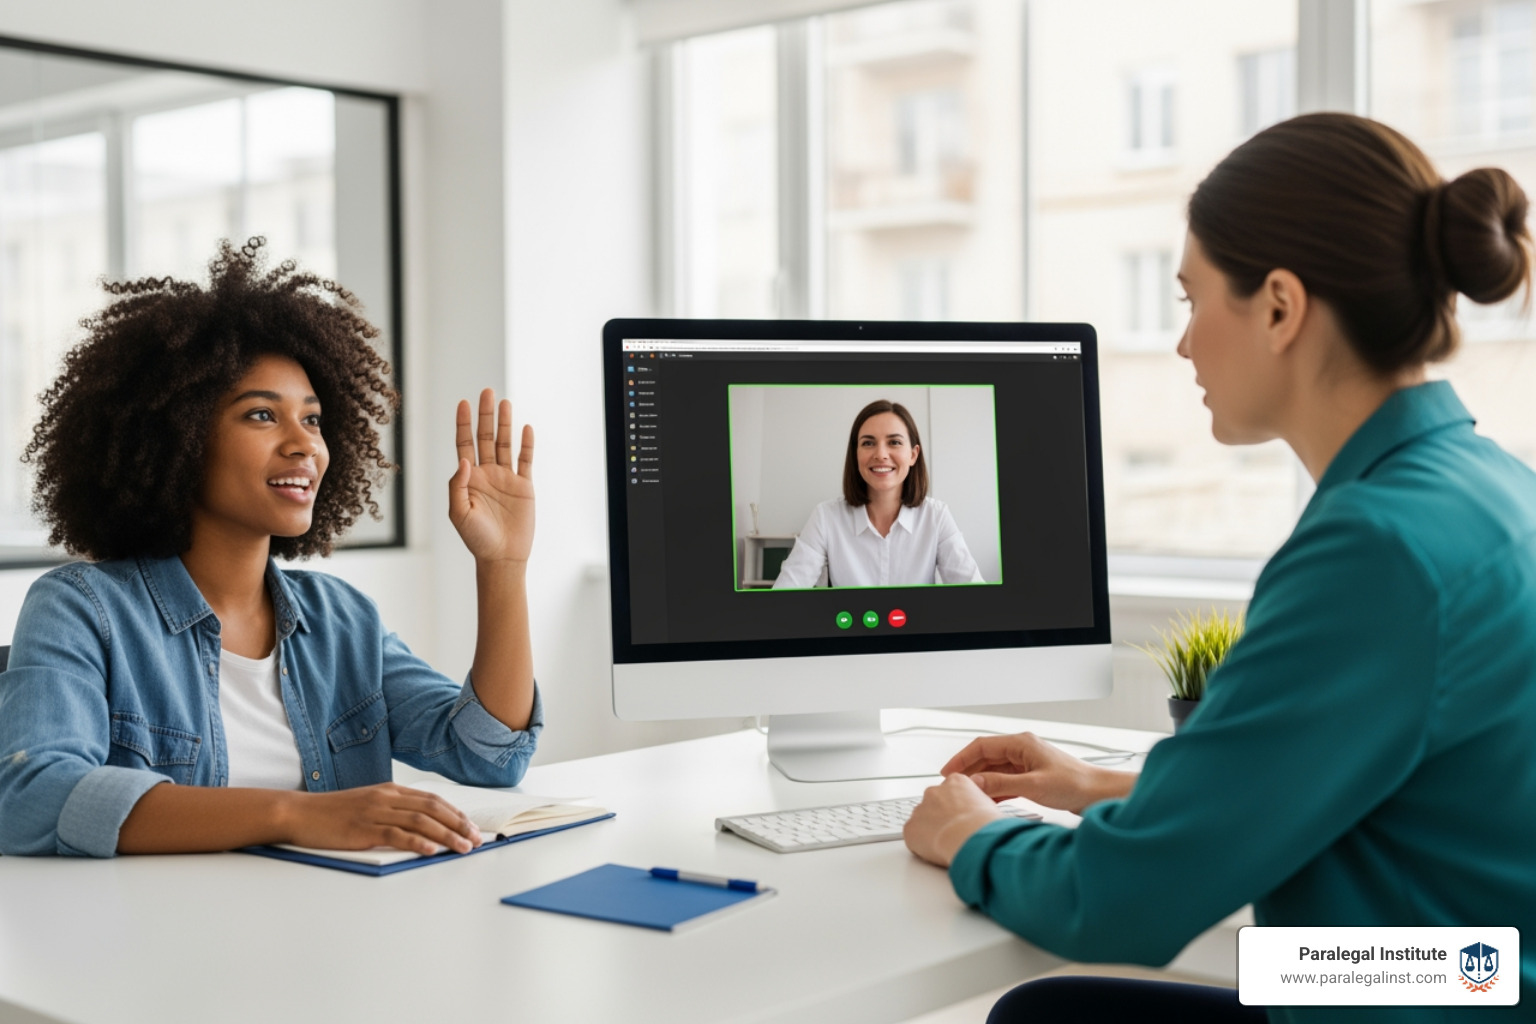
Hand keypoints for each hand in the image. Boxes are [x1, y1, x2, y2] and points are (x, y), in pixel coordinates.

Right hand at [282, 783, 482, 855]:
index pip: (432, 800)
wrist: (300, 813)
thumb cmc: (333, 813)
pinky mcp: (363, 829)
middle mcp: (387, 798)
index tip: (472, 826)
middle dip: (459, 824)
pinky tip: (431, 850)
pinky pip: (396, 834)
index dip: (456, 813)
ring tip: (463, 847)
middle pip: (433, 809)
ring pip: (420, 822)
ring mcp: (375, 812)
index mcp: (391, 790)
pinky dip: (416, 842)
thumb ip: (393, 810)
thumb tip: (421, 827)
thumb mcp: (368, 804)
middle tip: (476, 839)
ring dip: (446, 835)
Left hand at [450, 389, 533, 563]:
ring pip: (505, 444)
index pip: (464, 444)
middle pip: (485, 437)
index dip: (464, 423)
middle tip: (487, 392)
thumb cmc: (476, 538)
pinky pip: (526, 461)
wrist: (502, 557)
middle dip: (485, 415)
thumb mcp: (459, 513)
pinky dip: (526, 445)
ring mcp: (506, 478)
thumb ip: (458, 485)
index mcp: (469, 478)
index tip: (464, 403)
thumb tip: (464, 460)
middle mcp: (487, 474)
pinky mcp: (524, 486)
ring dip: (505, 424)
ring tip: (506, 403)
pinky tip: (526, 429)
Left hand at [903, 774, 1003, 867]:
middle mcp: (934, 791)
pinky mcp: (910, 828)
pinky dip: (922, 846)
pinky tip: (937, 851)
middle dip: (942, 818)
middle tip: (955, 833)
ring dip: (931, 831)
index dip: (958, 808)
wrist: (971, 837)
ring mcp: (920, 809)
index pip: (952, 791)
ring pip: (922, 821)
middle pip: (934, 804)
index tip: (963, 819)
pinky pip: (913, 837)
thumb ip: (979, 801)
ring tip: (948, 844)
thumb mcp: (990, 804)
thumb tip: (981, 809)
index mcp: (956, 782)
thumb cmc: (986, 824)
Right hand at [940, 732, 1135, 814]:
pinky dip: (995, 790)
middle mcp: (1023, 750)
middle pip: (986, 758)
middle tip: (952, 786)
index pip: (982, 746)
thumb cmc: (1075, 784)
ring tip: (966, 795)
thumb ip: (1001, 784)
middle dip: (968, 771)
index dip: (961, 758)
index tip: (947, 772)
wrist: (1099, 795)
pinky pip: (1006, 781)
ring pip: (995, 770)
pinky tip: (987, 801)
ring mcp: (1027, 764)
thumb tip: (974, 782)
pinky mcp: (1033, 778)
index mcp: (1022, 744)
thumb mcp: (1033, 785)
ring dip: (981, 782)